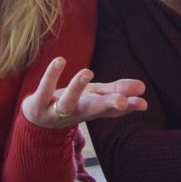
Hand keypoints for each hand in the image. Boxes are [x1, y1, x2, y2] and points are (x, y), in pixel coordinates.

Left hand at [22, 57, 147, 128]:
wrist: (37, 121)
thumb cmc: (72, 105)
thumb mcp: (93, 97)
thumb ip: (116, 91)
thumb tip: (142, 86)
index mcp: (92, 110)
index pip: (113, 109)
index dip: (128, 107)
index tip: (143, 103)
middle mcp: (77, 113)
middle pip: (95, 109)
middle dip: (109, 105)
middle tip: (123, 101)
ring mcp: (56, 111)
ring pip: (68, 102)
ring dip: (77, 88)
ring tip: (88, 72)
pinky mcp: (38, 104)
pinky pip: (44, 89)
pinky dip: (51, 75)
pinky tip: (60, 60)